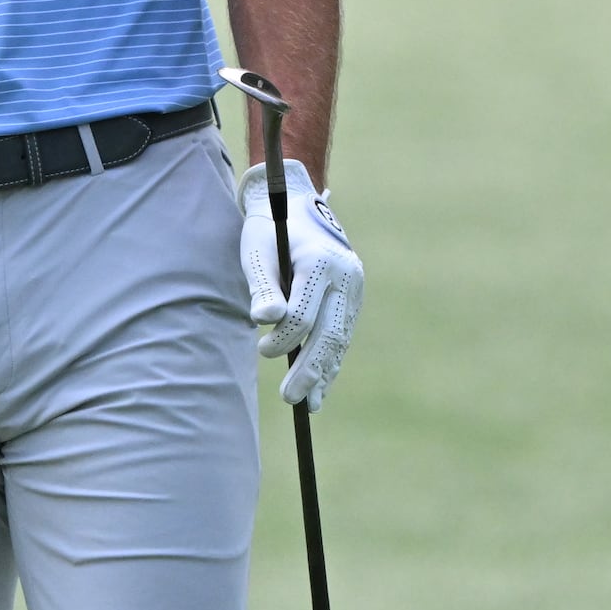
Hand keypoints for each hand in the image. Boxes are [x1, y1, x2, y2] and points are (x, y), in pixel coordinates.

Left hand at [239, 159, 362, 409]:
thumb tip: (266, 321)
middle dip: (309, 369)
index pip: (304, 314)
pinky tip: (320, 390)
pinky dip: (331, 363)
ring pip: (340, 338)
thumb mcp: (257, 250)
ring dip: (323, 373)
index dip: (283, 338)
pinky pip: (342, 336)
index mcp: (320, 261)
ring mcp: (353, 289)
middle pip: (329, 332)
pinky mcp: (352, 299)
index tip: (262, 349)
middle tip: (289, 398)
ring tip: (307, 404)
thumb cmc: (269, 230)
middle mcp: (345, 276)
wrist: (298, 205)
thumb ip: (262, 286)